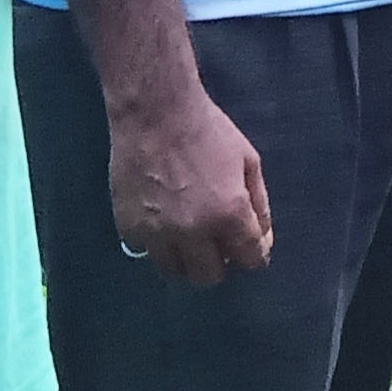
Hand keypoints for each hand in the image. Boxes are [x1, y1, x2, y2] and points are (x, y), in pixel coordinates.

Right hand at [108, 92, 272, 285]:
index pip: (249, 259)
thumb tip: (263, 239)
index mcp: (228, 215)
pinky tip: (161, 220)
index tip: (248, 246)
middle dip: (218, 263)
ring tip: (188, 237)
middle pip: (209, 277)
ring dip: (186, 259)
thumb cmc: (208, 131)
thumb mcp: (249, 162)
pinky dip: (157, 242)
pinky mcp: (128, 228)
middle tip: (216, 244)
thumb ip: (259, 205)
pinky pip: (147, 251)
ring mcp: (157, 233)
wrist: (155, 113)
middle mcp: (192, 232)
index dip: (253, 254)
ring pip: (174, 271)